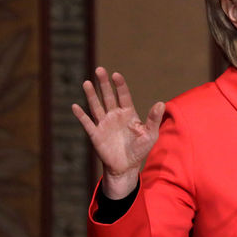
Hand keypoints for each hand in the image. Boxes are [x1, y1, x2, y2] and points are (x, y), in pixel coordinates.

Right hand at [71, 67, 164, 198]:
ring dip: (91, 95)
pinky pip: (87, 123)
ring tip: (87, 82)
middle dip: (104, 83)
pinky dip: (81, 115)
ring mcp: (104, 124)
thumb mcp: (150, 134)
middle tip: (99, 70)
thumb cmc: (140, 149)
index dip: (120, 85)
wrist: (126, 167)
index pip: (123, 95)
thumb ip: (154, 119)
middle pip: (108, 96)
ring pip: (96, 106)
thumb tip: (161, 103)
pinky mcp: (95, 134)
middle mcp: (114, 115)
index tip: (116, 75)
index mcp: (128, 113)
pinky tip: (75, 106)